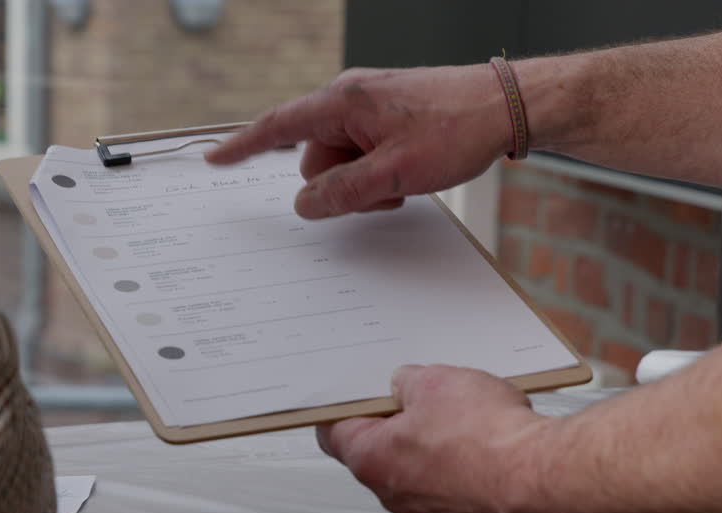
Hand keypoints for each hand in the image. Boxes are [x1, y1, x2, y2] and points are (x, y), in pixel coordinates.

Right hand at [206, 65, 512, 218]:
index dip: (243, 146)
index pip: (279, 126)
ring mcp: (372, 108)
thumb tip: (304, 204)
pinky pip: (367, 155)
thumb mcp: (395, 173)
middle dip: (341, 184)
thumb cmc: (457, 128)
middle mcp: (351, 99)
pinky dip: (381, 173)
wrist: (506, 107)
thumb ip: (344, 192)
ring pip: (344, 162)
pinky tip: (412, 173)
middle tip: (385, 189)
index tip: (214, 158)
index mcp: (343, 102)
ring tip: (406, 180)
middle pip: (316, 158)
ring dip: (366, 183)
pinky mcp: (391, 118)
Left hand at [317, 365, 558, 512]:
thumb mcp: (434, 380)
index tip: (356, 394)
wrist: (540, 475)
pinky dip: (460, 461)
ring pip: (418, 467)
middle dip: (396, 420)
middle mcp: (394, 494)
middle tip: (419, 394)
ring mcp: (430, 510)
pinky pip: (451, 481)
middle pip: (379, 451)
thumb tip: (406, 386)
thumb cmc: (485, 436)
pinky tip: (485, 438)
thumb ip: (406, 382)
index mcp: (371, 461)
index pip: (334, 433)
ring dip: (432, 441)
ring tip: (462, 413)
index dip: (343, 407)